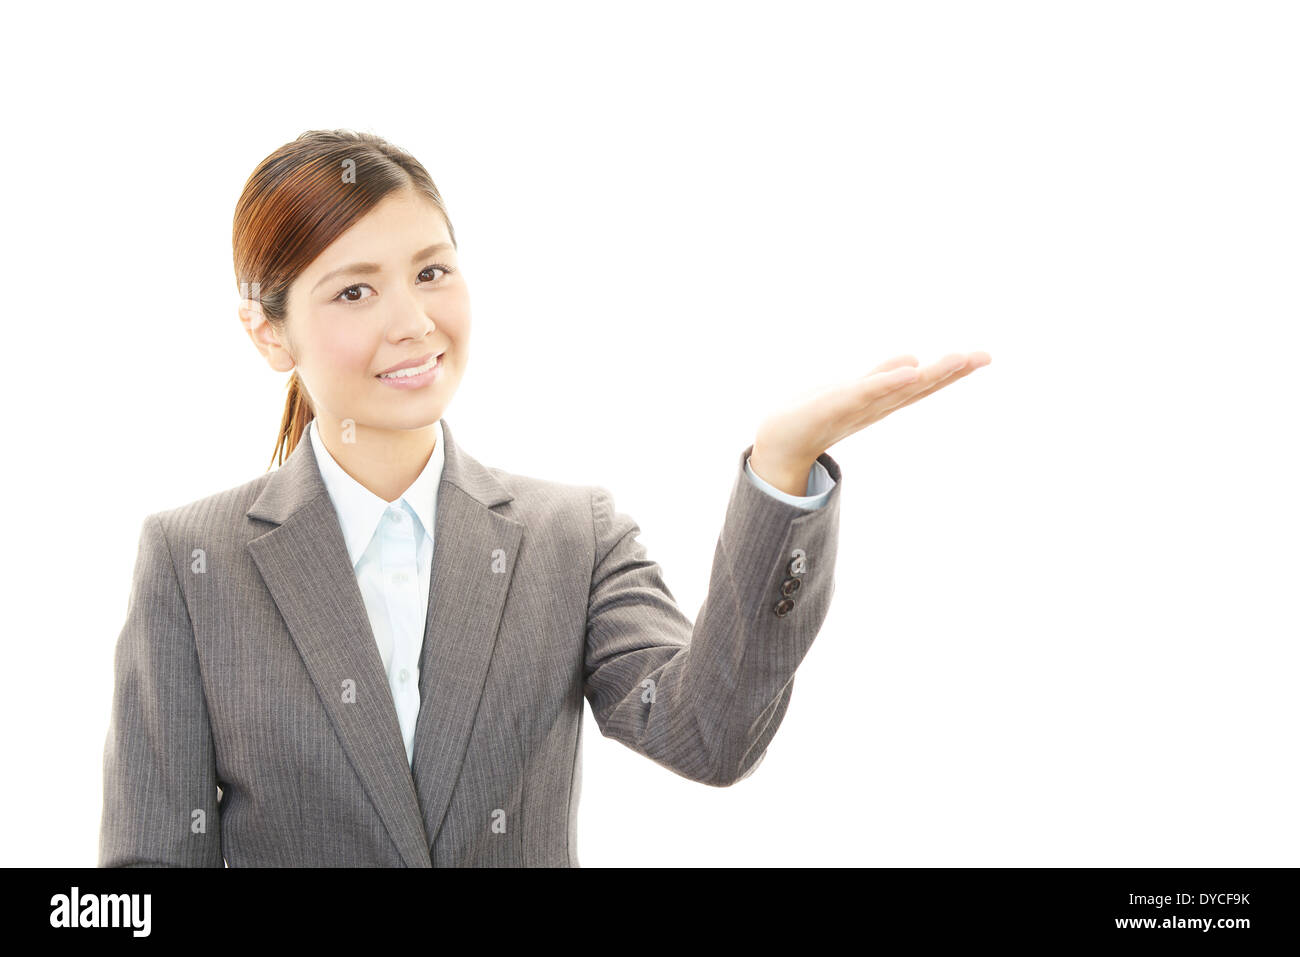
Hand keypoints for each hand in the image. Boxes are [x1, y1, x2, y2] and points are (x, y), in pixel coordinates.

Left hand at [749, 351, 992, 494]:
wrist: (780, 441)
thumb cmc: (816, 415)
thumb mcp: (855, 390)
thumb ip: (884, 376)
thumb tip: (914, 360)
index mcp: (882, 401)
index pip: (921, 384)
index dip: (951, 372)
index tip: (982, 357)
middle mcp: (876, 406)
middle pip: (919, 387)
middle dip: (951, 372)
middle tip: (984, 357)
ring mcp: (857, 407)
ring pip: (899, 388)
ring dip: (929, 375)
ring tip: (958, 359)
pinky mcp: (835, 405)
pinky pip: (866, 391)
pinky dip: (889, 381)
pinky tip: (911, 370)